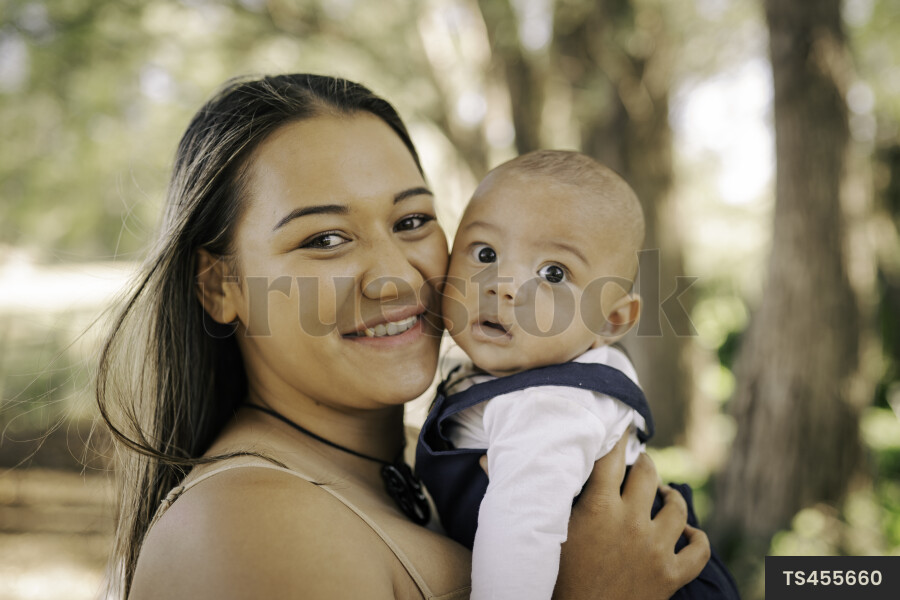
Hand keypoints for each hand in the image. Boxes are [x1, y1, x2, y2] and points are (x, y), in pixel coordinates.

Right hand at [553, 436, 710, 599]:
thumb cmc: (556, 579)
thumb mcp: (548, 533)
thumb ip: (546, 498)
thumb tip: (502, 463)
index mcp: (598, 508)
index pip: (611, 458)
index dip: (617, 437)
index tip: (622, 426)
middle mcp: (631, 522)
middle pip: (647, 474)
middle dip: (643, 463)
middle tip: (638, 461)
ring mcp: (655, 549)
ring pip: (675, 508)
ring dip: (670, 496)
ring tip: (663, 493)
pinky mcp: (671, 576)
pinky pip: (699, 550)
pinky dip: (697, 538)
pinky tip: (687, 533)